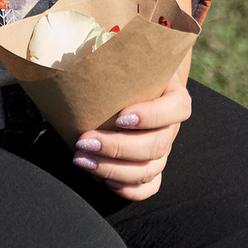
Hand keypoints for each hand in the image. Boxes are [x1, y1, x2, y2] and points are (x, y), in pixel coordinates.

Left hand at [71, 66, 192, 201]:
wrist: (137, 83)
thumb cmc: (127, 70)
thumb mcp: (128, 61)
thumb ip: (112, 58)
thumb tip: (70, 58)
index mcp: (173, 96)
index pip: (177, 108)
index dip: (151, 116)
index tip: (120, 117)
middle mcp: (171, 126)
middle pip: (157, 145)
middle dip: (117, 147)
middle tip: (83, 140)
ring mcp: (163, 149)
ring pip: (150, 169)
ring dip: (114, 169)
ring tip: (81, 159)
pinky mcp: (153, 166)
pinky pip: (150, 186)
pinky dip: (130, 189)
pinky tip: (105, 181)